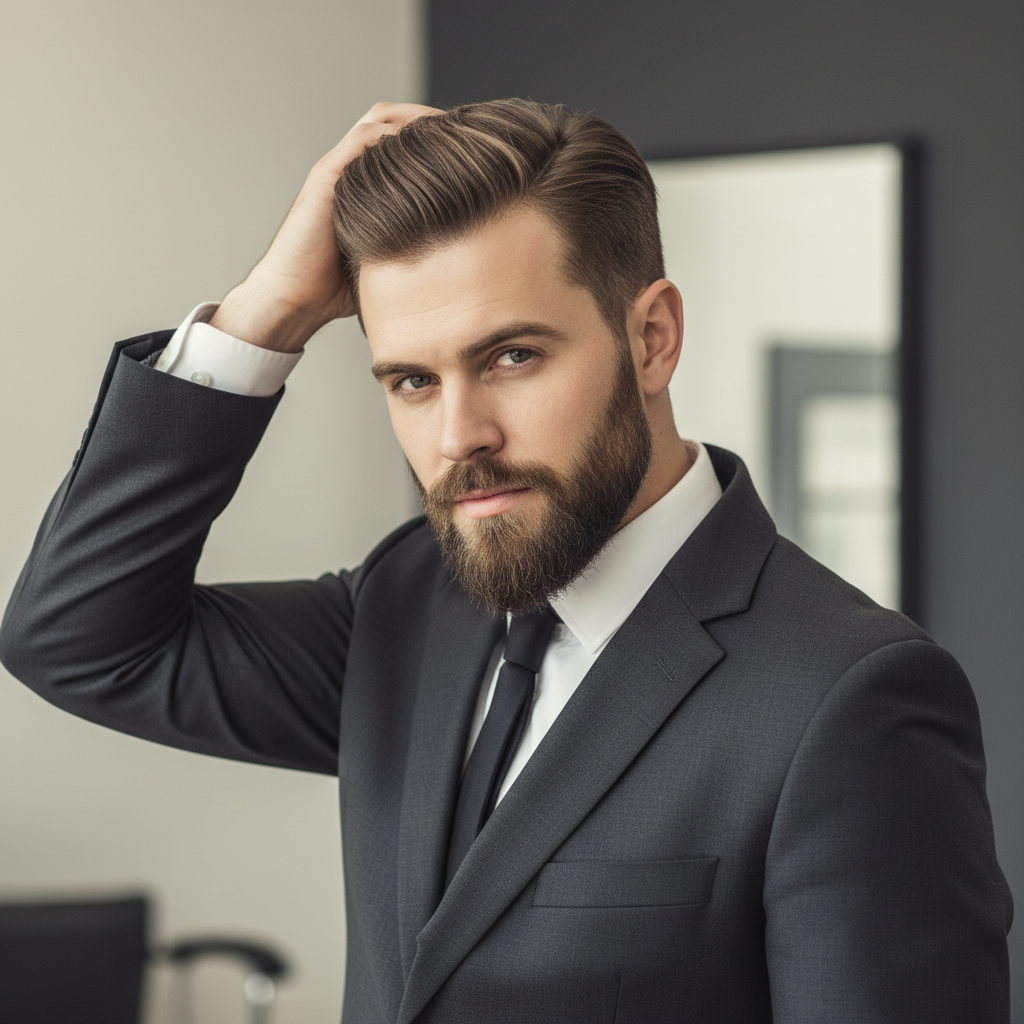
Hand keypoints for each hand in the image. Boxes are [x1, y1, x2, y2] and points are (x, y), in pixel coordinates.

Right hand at [210, 101, 441, 352]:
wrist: (293, 300)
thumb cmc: (335, 289)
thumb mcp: (387, 259)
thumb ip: (412, 246)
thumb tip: (458, 259)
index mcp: (363, 186)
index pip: (400, 142)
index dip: (433, 138)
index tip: (470, 148)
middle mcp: (349, 171)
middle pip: (391, 120)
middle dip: (429, 119)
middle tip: (466, 129)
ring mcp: (336, 171)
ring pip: (378, 121)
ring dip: (416, 119)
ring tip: (451, 128)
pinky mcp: (326, 179)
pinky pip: (362, 140)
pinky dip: (393, 136)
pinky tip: (423, 146)